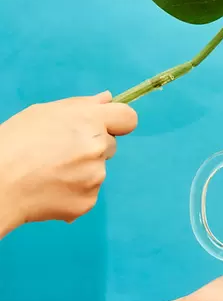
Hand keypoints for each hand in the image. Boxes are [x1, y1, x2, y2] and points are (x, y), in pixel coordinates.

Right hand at [0, 92, 137, 233]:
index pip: (128, 118)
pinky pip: (88, 192)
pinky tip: (50, 187)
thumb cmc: (16, 142)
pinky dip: (74, 191)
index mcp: (90, 120)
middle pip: (110, 145)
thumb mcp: (44, 112)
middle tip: (60, 152)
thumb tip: (107, 99)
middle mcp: (98, 147)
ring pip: (98, 170)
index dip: (118, 122)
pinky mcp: (88, 201)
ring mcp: (95, 176)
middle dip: (92, 147)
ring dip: (82, 170)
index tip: (107, 127)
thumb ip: (82, 105)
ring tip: (49, 171)